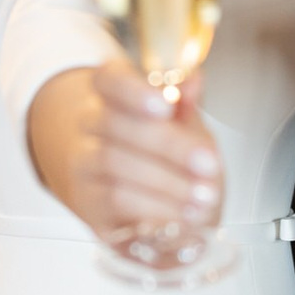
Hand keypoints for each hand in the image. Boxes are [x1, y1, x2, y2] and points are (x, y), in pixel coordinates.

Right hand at [27, 60, 222, 248]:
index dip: (133, 90)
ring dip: (166, 183)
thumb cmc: (169, 158)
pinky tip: (182, 216)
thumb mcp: (186, 128)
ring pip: (113, 164)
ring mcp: (85, 165)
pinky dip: (154, 209)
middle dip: (167, 146)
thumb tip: (193, 80)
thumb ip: (187, 106)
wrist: (148, 206)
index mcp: (115, 94)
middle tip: (209, 165)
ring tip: (202, 198)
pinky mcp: (88, 204)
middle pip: (113, 123)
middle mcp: (92, 125)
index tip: (165, 106)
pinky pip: (114, 202)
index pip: (108, 78)